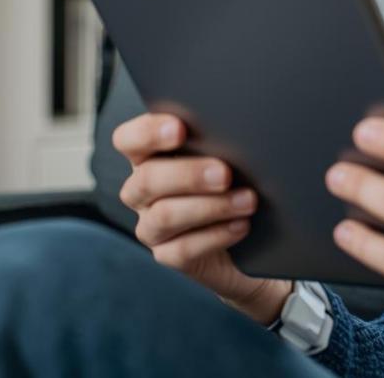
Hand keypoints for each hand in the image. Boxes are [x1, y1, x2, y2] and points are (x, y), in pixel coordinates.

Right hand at [113, 109, 292, 323]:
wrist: (254, 238)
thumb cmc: (236, 182)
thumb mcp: (229, 157)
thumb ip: (219, 142)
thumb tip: (238, 128)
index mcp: (150, 156)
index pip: (129, 140)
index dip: (147, 133)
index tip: (179, 129)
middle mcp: (143, 191)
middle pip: (148, 179)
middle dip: (188, 175)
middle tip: (225, 173)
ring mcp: (152, 226)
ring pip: (164, 216)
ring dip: (210, 206)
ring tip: (247, 200)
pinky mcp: (168, 255)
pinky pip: (182, 249)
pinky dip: (216, 236)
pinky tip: (241, 226)